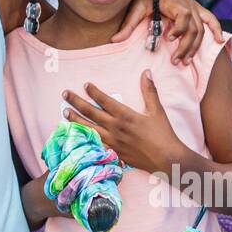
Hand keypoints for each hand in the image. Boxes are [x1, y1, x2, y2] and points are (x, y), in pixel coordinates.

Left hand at [62, 71, 181, 172]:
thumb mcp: (157, 110)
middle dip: (76, 102)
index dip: (93, 92)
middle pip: (91, 113)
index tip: (85, 85)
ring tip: (65, 113)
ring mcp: (112, 142)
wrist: (166, 159)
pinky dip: (84, 138)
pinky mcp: (113, 153)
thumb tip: (146, 72)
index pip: (104, 100)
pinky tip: (77, 135)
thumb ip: (149, 91)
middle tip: (65, 94)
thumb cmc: (163, 135)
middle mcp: (115, 128)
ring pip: (89, 129)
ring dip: (75, 120)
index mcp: (125, 116)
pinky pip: (94, 143)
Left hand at [114, 0, 224, 64]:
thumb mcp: (136, 7)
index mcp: (173, 1)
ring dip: (195, 46)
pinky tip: (220, 41)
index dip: (180, 28)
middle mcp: (186, 4)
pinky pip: (210, 19)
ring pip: (200, 29)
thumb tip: (115, 40)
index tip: (169, 38)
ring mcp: (193, 6)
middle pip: (194, 28)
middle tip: (175, 61)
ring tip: (185, 61)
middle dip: (186, 47)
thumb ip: (128, 25)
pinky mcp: (195, 9)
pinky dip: (216, 29)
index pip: (184, 15)